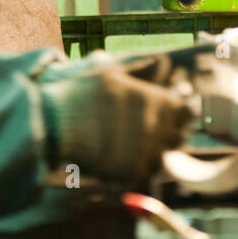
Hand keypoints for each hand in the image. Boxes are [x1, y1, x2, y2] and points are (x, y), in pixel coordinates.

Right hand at [39, 62, 194, 188]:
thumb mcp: (109, 70)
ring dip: (156, 151)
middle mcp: (150, 126)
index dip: (182, 112)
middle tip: (154, 131)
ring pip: (164, 156)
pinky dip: (139, 167)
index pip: (186, 111)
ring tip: (136, 145)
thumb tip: (166, 65)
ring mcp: (141, 151)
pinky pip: (146, 172)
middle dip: (170, 133)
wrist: (51, 125)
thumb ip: (140, 68)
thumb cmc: (77, 94)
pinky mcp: (130, 172)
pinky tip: (123, 157)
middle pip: (178, 136)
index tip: (174, 112)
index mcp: (150, 100)